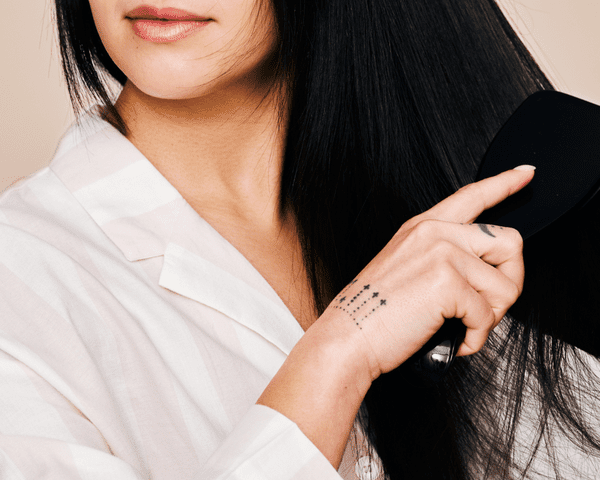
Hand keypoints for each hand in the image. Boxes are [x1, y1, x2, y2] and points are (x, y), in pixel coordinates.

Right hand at [321, 166, 534, 380]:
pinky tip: (456, 340)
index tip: (526, 173)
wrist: (349, 338)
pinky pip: (488, 315)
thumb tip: (482, 275)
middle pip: (510, 243)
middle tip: (488, 305)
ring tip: (463, 326)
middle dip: (511, 281)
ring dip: (491, 316)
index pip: (472, 196)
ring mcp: (442, 253)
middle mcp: (435, 233)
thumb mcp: (406, 269)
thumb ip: (443, 258)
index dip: (505, 182)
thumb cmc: (374, 312)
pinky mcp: (448, 281)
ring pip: (506, 286)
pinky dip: (476, 337)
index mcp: (423, 228)